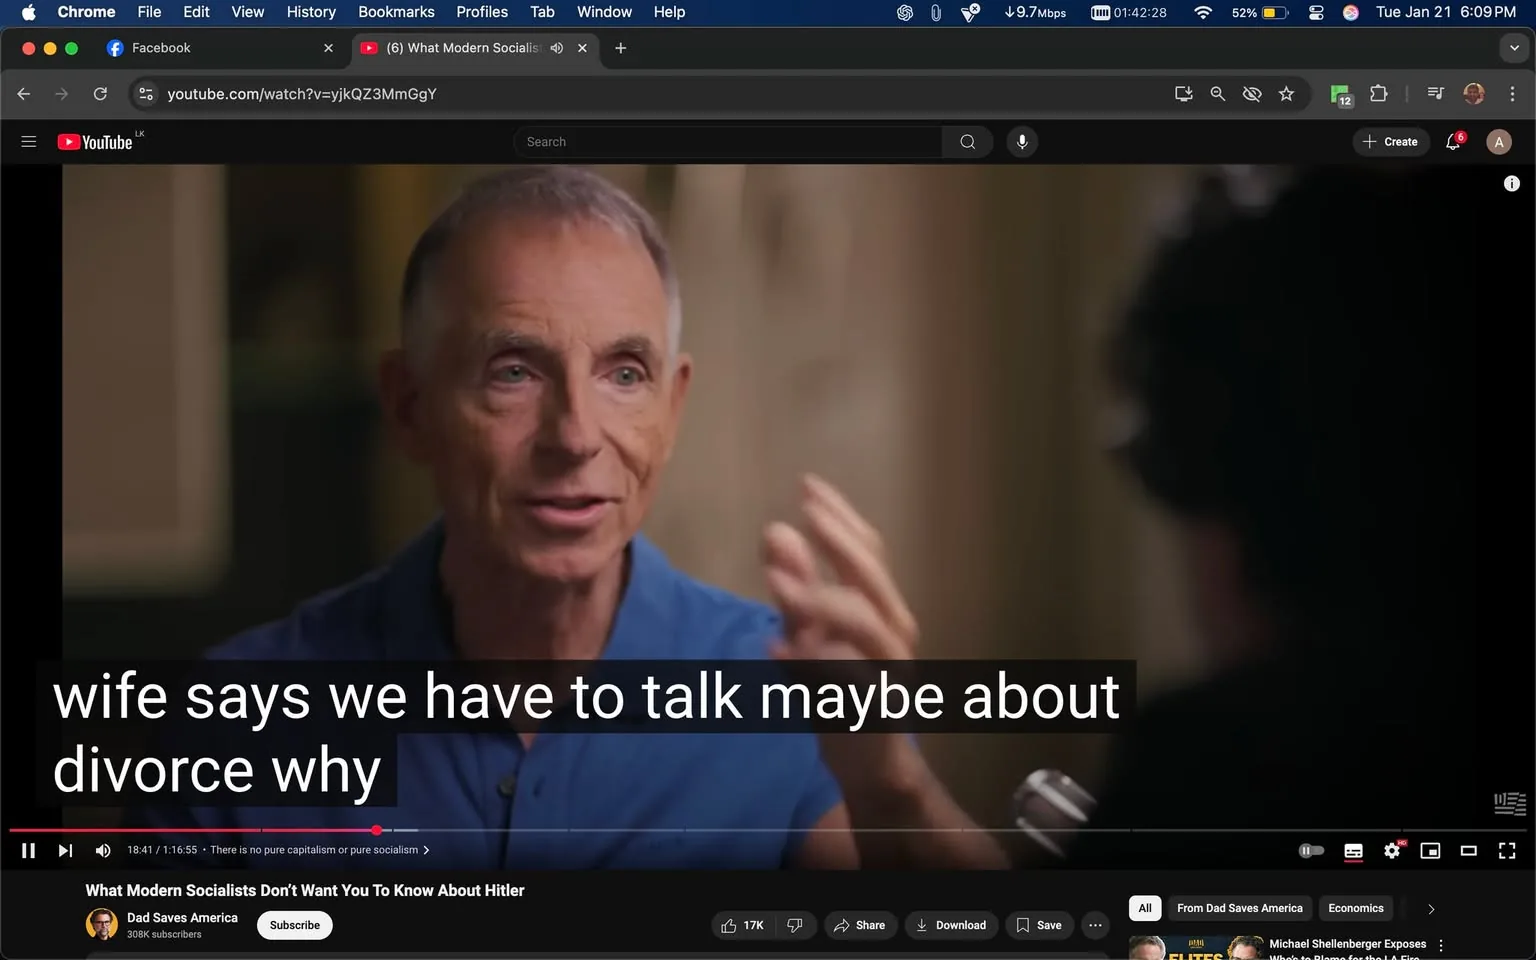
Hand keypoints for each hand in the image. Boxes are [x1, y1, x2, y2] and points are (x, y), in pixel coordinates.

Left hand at [762, 475, 927, 795]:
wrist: (871, 767)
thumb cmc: (842, 695)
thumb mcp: (811, 635)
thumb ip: (796, 589)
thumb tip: (777, 531)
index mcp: (880, 609)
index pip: (866, 551)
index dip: (841, 516)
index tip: (808, 485)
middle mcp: (892, 633)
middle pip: (871, 578)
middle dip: (840, 544)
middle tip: (805, 515)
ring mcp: (889, 671)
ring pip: (866, 625)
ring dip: (822, 600)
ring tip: (779, 582)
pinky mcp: (875, 710)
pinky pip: (848, 682)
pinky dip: (814, 663)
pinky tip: (777, 648)